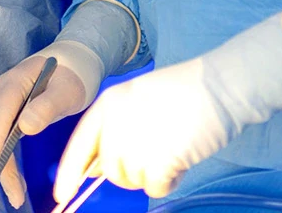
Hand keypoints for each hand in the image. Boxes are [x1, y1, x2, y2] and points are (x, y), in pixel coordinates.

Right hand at [0, 51, 95, 208]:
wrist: (77, 60)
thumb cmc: (73, 72)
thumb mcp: (66, 89)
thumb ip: (47, 106)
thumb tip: (25, 127)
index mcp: (13, 84)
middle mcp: (3, 93)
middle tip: (13, 195)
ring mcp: (7, 103)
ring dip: (4, 167)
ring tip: (15, 196)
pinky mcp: (13, 113)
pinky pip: (7, 138)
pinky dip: (10, 158)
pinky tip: (15, 180)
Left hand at [51, 12, 281, 201]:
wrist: (220, 86)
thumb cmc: (186, 93)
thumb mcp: (139, 102)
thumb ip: (115, 130)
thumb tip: (96, 168)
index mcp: (109, 104)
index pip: (80, 145)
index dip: (69, 173)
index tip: (62, 195)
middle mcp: (116, 123)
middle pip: (110, 170)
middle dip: (130, 171)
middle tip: (158, 152)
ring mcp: (135, 142)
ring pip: (132, 180)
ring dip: (153, 173)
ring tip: (174, 146)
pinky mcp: (158, 160)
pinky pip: (154, 188)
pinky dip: (169, 180)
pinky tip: (182, 157)